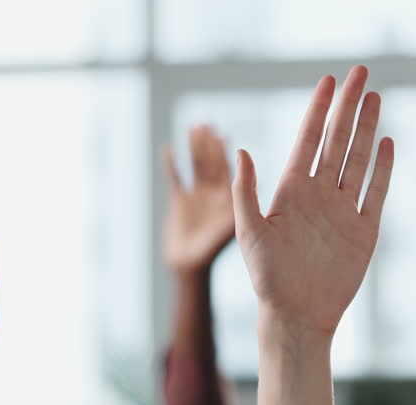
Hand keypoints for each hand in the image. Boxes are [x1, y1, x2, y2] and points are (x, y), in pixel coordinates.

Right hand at [164, 125, 234, 272]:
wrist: (192, 270)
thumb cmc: (215, 250)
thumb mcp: (232, 222)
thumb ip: (240, 195)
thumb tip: (246, 168)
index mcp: (228, 199)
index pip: (227, 169)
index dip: (223, 151)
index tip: (223, 133)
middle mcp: (214, 196)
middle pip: (211, 164)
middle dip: (208, 144)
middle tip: (205, 123)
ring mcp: (197, 199)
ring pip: (196, 167)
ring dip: (194, 148)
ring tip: (193, 127)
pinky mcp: (180, 204)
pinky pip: (176, 180)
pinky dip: (173, 166)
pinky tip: (170, 151)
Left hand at [231, 65, 393, 340]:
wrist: (297, 315)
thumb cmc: (267, 278)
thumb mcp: (250, 233)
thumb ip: (246, 192)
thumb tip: (241, 151)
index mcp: (291, 190)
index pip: (309, 138)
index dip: (319, 109)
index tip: (328, 80)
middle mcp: (319, 193)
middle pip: (337, 140)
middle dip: (348, 106)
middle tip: (360, 73)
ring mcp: (343, 209)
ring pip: (359, 159)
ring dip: (367, 129)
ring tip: (374, 97)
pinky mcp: (364, 229)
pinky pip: (376, 192)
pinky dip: (383, 168)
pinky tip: (387, 143)